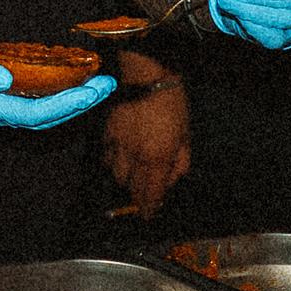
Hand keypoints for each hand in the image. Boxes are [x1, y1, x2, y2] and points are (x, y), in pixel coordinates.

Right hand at [0, 31, 113, 129]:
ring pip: (38, 115)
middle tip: (106, 84)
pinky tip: (62, 85)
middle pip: (43, 118)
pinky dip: (51, 98)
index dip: (66, 103)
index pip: (33, 113)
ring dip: (68, 103)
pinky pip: (28, 106)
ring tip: (93, 86)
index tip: (93, 89)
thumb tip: (6, 80)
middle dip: (78, 104)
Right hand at [102, 76, 189, 217]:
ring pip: (116, 174)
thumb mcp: (185, 135)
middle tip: (146, 195)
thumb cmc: (171, 104)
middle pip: (130, 187)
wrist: (143, 75)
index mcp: (157, 157)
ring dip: (126, 179)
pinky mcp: (105, 134)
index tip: (149, 215)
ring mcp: (116, 145)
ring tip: (134, 175)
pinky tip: (121, 159)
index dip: (149, 208)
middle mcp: (134, 156)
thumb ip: (180, 163)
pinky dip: (113, 163)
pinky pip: (106, 157)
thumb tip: (170, 181)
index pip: (149, 193)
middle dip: (138, 194)